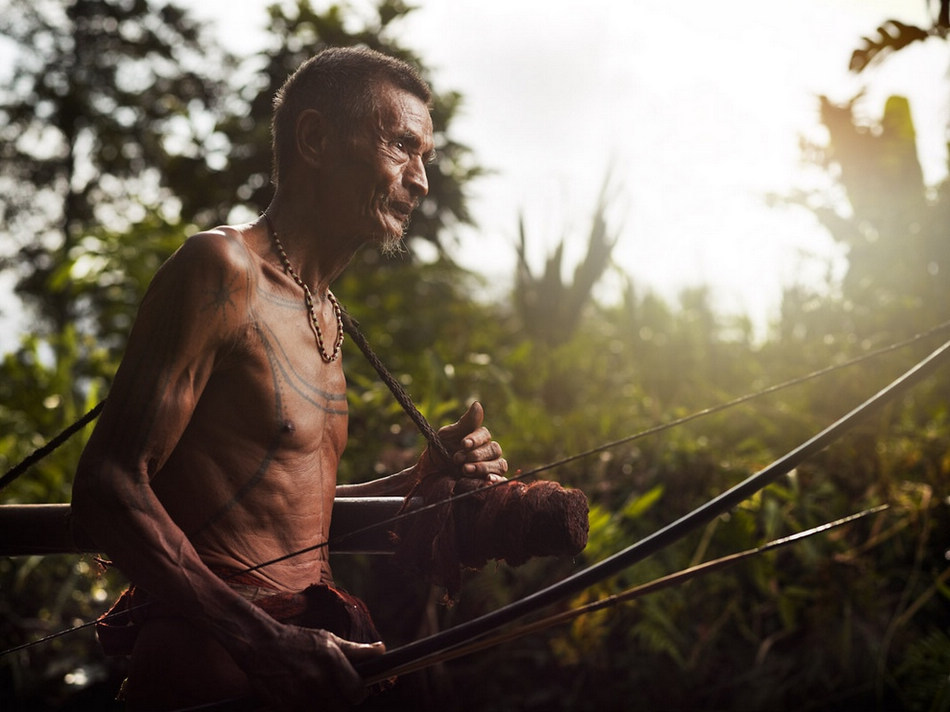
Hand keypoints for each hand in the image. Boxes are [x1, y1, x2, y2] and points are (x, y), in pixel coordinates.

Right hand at [248, 624, 384, 711]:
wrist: (260, 645)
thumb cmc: (296, 640)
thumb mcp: (328, 639)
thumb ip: (356, 650)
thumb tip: (381, 650)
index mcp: (331, 660)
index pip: (357, 691)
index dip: (358, 692)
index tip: (355, 689)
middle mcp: (317, 679)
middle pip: (343, 708)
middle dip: (342, 702)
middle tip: (335, 691)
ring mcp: (300, 696)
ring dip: (325, 707)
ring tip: (318, 692)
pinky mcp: (285, 707)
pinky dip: (308, 709)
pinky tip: (304, 697)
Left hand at [427, 401, 507, 481]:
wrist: (432, 473)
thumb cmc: (441, 450)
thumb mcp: (448, 435)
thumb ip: (465, 423)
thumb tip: (477, 404)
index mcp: (479, 437)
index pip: (485, 434)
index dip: (475, 439)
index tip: (463, 444)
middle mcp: (488, 451)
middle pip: (494, 449)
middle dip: (476, 455)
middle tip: (458, 459)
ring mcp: (491, 466)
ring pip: (500, 464)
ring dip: (483, 467)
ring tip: (465, 470)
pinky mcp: (490, 480)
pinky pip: (501, 479)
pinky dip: (497, 479)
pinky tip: (489, 480)